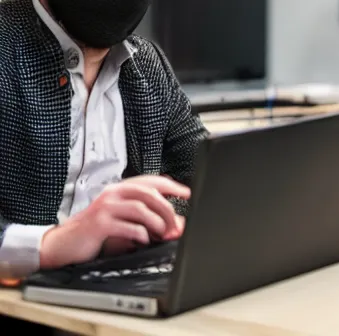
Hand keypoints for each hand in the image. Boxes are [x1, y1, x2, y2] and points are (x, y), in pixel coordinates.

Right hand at [40, 175, 189, 268]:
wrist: (64, 243)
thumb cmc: (96, 231)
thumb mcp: (124, 220)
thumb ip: (148, 219)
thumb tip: (177, 224)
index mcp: (120, 189)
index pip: (151, 181)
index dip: (171, 185)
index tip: (187, 193)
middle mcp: (113, 193)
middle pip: (149, 193)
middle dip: (167, 209)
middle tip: (176, 224)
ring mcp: (105, 207)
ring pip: (141, 208)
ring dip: (157, 223)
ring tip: (163, 234)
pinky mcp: (99, 224)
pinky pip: (127, 226)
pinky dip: (141, 234)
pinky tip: (144, 240)